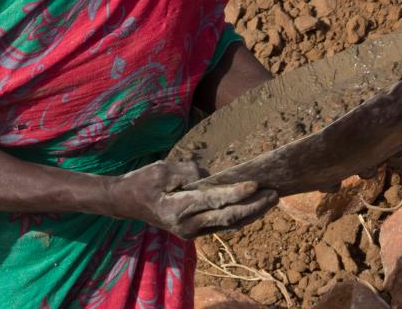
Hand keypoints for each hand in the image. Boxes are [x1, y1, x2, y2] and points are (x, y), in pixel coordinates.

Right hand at [106, 161, 276, 238]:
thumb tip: (213, 176)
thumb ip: (190, 171)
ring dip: (252, 213)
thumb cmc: (144, 181)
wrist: (126, 202)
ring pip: (229, 225)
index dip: (236, 194)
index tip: (256, 184)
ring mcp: (192, 232)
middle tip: (274, 193)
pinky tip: (255, 206)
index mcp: (179, 209)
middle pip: (228, 218)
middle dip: (254, 207)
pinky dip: (241, 216)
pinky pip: (223, 225)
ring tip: (272, 200)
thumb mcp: (164, 169)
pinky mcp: (195, 231)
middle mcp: (188, 225)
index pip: (214, 202)